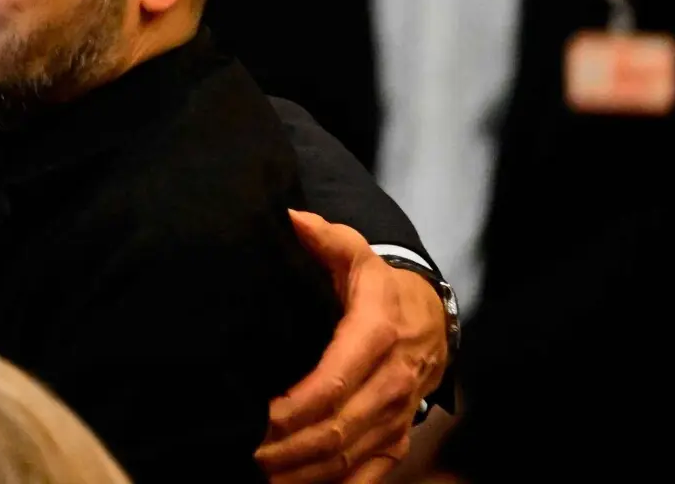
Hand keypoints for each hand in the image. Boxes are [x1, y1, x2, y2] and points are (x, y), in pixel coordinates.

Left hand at [255, 210, 448, 483]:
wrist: (432, 318)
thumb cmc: (379, 286)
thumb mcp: (356, 254)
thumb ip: (326, 237)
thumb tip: (292, 217)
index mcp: (376, 337)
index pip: (333, 382)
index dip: (294, 406)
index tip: (257, 417)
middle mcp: (390, 383)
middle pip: (336, 429)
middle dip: (287, 447)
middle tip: (242, 452)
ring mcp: (396, 416)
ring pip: (348, 458)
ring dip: (302, 472)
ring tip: (257, 475)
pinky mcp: (396, 439)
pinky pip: (367, 475)